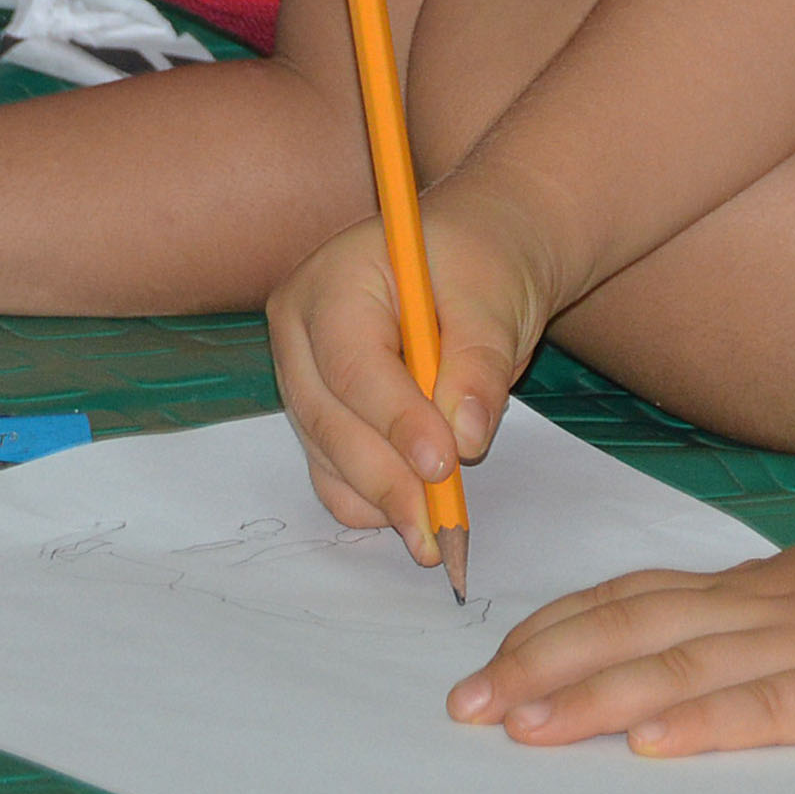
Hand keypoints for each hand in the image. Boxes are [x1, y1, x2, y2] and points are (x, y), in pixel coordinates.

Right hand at [267, 196, 550, 564]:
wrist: (473, 263)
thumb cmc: (479, 266)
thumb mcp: (494, 298)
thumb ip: (479, 363)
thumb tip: (466, 437)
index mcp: (333, 280)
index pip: (352, 363)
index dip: (395, 419)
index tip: (444, 462)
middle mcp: (300, 329)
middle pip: (327, 416)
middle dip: (386, 476)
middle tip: (441, 519)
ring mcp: (301, 375)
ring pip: (326, 454)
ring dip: (382, 498)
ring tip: (438, 530)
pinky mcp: (318, 415)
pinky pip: (331, 473)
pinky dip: (372, 500)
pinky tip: (416, 514)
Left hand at [449, 498, 794, 752]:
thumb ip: (761, 610)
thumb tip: (681, 640)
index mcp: (754, 588)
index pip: (632, 598)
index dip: (555, 631)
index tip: (488, 664)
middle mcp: (761, 610)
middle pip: (631, 631)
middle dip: (540, 669)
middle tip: (465, 708)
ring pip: (678, 667)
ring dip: (592, 697)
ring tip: (522, 727)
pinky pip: (768, 706)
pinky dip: (704, 722)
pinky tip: (653, 742)